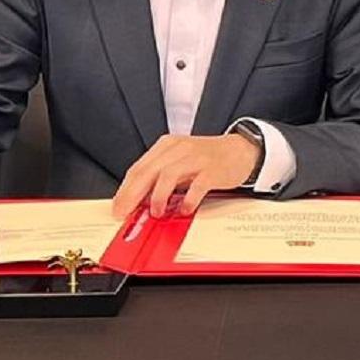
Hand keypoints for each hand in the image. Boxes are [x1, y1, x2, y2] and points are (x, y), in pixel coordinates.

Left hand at [112, 132, 262, 219]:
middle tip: (125, 213)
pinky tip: (185, 209)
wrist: (241, 150)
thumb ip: (161, 177)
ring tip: (157, 212)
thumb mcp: (180, 162)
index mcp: (167, 146)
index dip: (125, 190)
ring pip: (168, 175)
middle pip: (148, 172)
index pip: (138, 169)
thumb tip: (139, 201)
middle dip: (133, 195)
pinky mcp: (213, 169)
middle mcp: (179, 149)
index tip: (118, 208)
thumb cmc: (207, 160)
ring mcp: (196, 158)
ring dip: (158, 197)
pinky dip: (188, 199)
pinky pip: (197, 185)